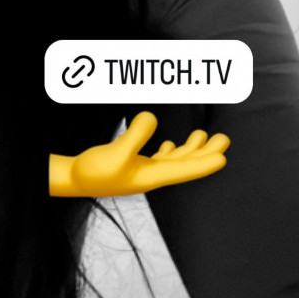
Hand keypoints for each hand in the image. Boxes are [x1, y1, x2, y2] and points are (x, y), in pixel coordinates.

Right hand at [49, 111, 229, 196]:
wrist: (73, 180)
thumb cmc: (92, 171)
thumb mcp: (114, 153)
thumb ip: (134, 135)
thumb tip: (152, 117)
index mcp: (150, 176)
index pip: (183, 169)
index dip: (204, 163)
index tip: (223, 156)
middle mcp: (151, 175)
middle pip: (185, 164)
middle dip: (205, 152)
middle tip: (225, 139)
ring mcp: (143, 170)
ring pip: (175, 159)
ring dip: (192, 149)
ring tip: (204, 135)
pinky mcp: (134, 165)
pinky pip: (160, 158)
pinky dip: (172, 151)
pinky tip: (173, 145)